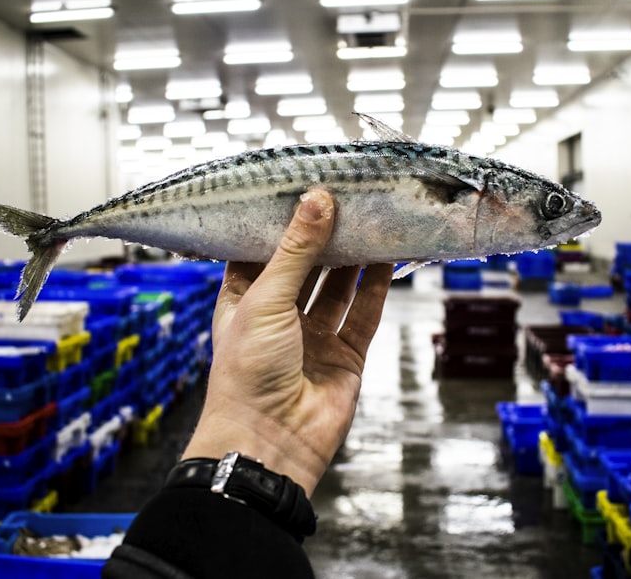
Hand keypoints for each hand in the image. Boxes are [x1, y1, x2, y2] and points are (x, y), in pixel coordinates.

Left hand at [181, 188, 393, 495]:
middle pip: (306, 266)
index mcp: (244, 301)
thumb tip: (317, 200)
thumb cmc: (246, 372)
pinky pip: (364, 313)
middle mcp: (278, 316)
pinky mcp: (345, 355)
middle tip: (345, 196)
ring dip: (352, 257)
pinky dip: (376, 286)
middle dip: (324, 235)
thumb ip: (295, 250)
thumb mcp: (265, 300)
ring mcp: (313, 336)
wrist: (269, 443)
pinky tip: (386, 257)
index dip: (281, 223)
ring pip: (338, 287)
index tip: (302, 188)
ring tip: (369, 218)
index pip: (262, 252)